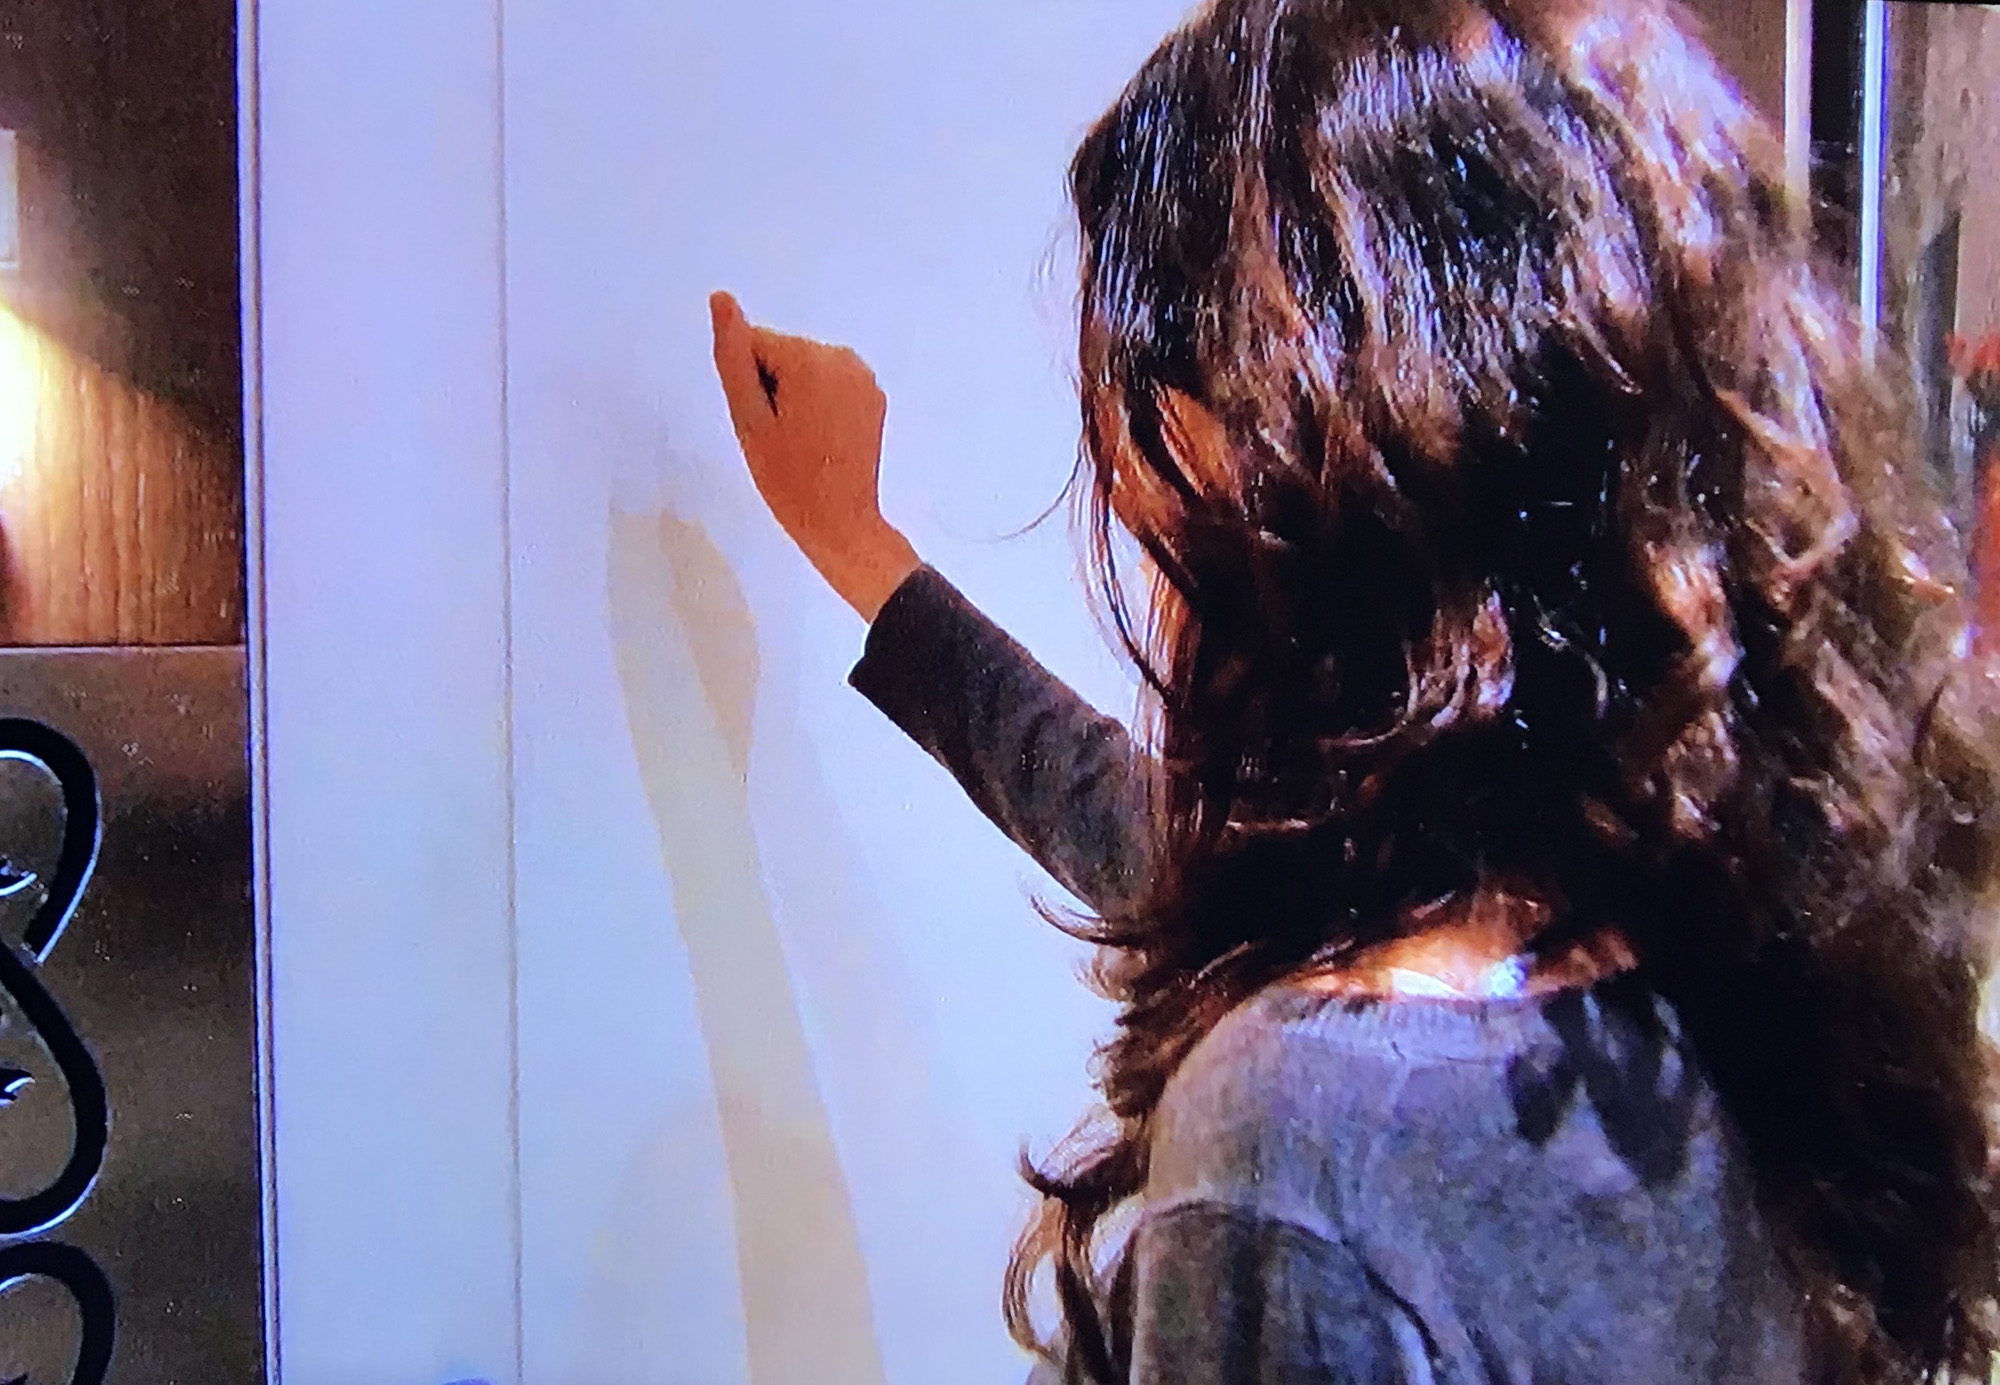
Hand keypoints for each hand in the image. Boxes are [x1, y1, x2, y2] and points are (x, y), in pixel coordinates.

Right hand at [710, 291, 919, 619]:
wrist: (839, 522)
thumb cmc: (788, 478)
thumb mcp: (748, 417)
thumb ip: (732, 354)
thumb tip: (722, 300)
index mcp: (810, 358)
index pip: (753, 344)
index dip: (748, 385)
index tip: (763, 422)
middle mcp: (843, 357)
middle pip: (782, 354)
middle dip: (773, 388)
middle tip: (779, 436)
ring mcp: (863, 376)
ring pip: (805, 368)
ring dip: (795, 396)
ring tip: (800, 440)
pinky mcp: (874, 395)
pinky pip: (831, 384)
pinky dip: (821, 404)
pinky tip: (822, 439)